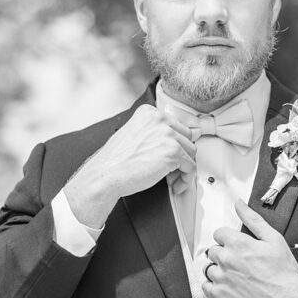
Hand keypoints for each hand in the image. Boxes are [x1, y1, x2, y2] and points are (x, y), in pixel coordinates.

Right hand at [66, 105, 195, 227]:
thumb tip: (179, 138)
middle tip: (171, 169)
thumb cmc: (116, 161)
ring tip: (172, 178)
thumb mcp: (135, 134)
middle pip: (187, 137)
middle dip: (181, 155)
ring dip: (184, 168)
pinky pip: (191, 167)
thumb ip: (155, 132)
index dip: (175, 143)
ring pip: (191, 152)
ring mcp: (168, 135)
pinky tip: (175, 185)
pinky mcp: (174, 152)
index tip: (171, 155)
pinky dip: (186, 179)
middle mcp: (160, 120)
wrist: (105, 175)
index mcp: (149, 113)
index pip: (177, 125)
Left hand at [201, 200, 297, 297]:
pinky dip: (214, 287)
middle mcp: (226, 259)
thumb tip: (238, 204)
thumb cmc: (284, 271)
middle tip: (242, 264)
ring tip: (237, 277)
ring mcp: (221, 279)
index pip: (219, 234)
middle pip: (213, 251)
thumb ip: (253, 220)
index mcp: (238, 243)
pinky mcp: (219, 297)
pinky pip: (206, 287)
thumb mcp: (274, 239)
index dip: (230, 239)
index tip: (240, 248)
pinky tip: (230, 287)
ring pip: (209, 269)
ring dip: (219, 271)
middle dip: (225, 254)